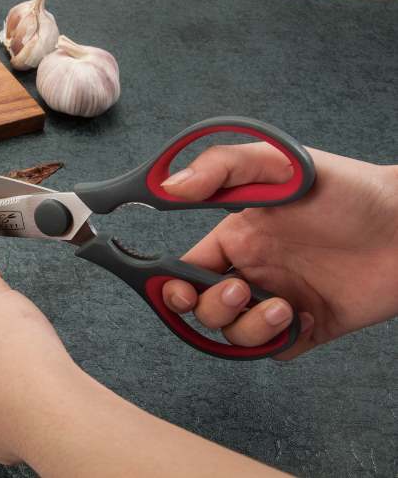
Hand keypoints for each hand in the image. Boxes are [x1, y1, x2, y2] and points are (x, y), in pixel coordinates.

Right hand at [161, 143, 397, 358]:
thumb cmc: (349, 190)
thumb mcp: (280, 165)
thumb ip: (221, 167)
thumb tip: (168, 187)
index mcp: (238, 238)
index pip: (185, 268)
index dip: (172, 284)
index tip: (178, 288)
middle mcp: (253, 271)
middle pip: (203, 308)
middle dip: (211, 307)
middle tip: (240, 290)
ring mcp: (279, 300)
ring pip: (235, 335)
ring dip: (249, 327)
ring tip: (283, 306)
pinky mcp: (308, 327)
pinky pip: (274, 351)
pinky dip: (279, 343)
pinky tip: (304, 317)